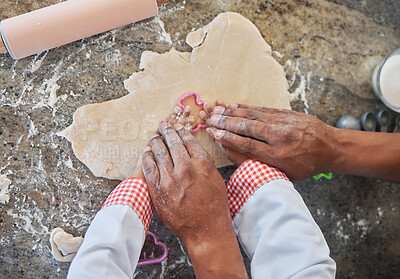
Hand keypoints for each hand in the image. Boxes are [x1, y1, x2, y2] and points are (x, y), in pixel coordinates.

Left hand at [141, 120, 247, 277]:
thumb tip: (194, 153)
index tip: (178, 127)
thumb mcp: (216, 180)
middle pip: (173, 143)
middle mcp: (186, 167)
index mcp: (203, 163)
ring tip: (154, 136)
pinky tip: (146, 152)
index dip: (181, 132)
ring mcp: (171, 178)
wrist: (206, 231)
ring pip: (159, 153)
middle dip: (167, 132)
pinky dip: (146, 157)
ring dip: (155, 142)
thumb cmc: (215, 208)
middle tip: (163, 126)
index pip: (189, 141)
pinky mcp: (159, 189)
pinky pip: (149, 168)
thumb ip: (204, 165)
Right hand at [206, 104, 335, 179]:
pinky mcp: (286, 113)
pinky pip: (262, 109)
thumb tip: (235, 153)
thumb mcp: (285, 173)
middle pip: (246, 127)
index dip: (227, 138)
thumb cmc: (306, 165)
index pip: (247, 144)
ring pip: (253, 115)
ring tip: (217, 110)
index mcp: (278, 156)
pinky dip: (246, 107)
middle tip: (210, 119)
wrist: (330, 147)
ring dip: (232, 112)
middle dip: (225, 122)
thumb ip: (260, 164)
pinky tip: (234, 106)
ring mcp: (283, 123)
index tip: (214, 133)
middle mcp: (279, 137)